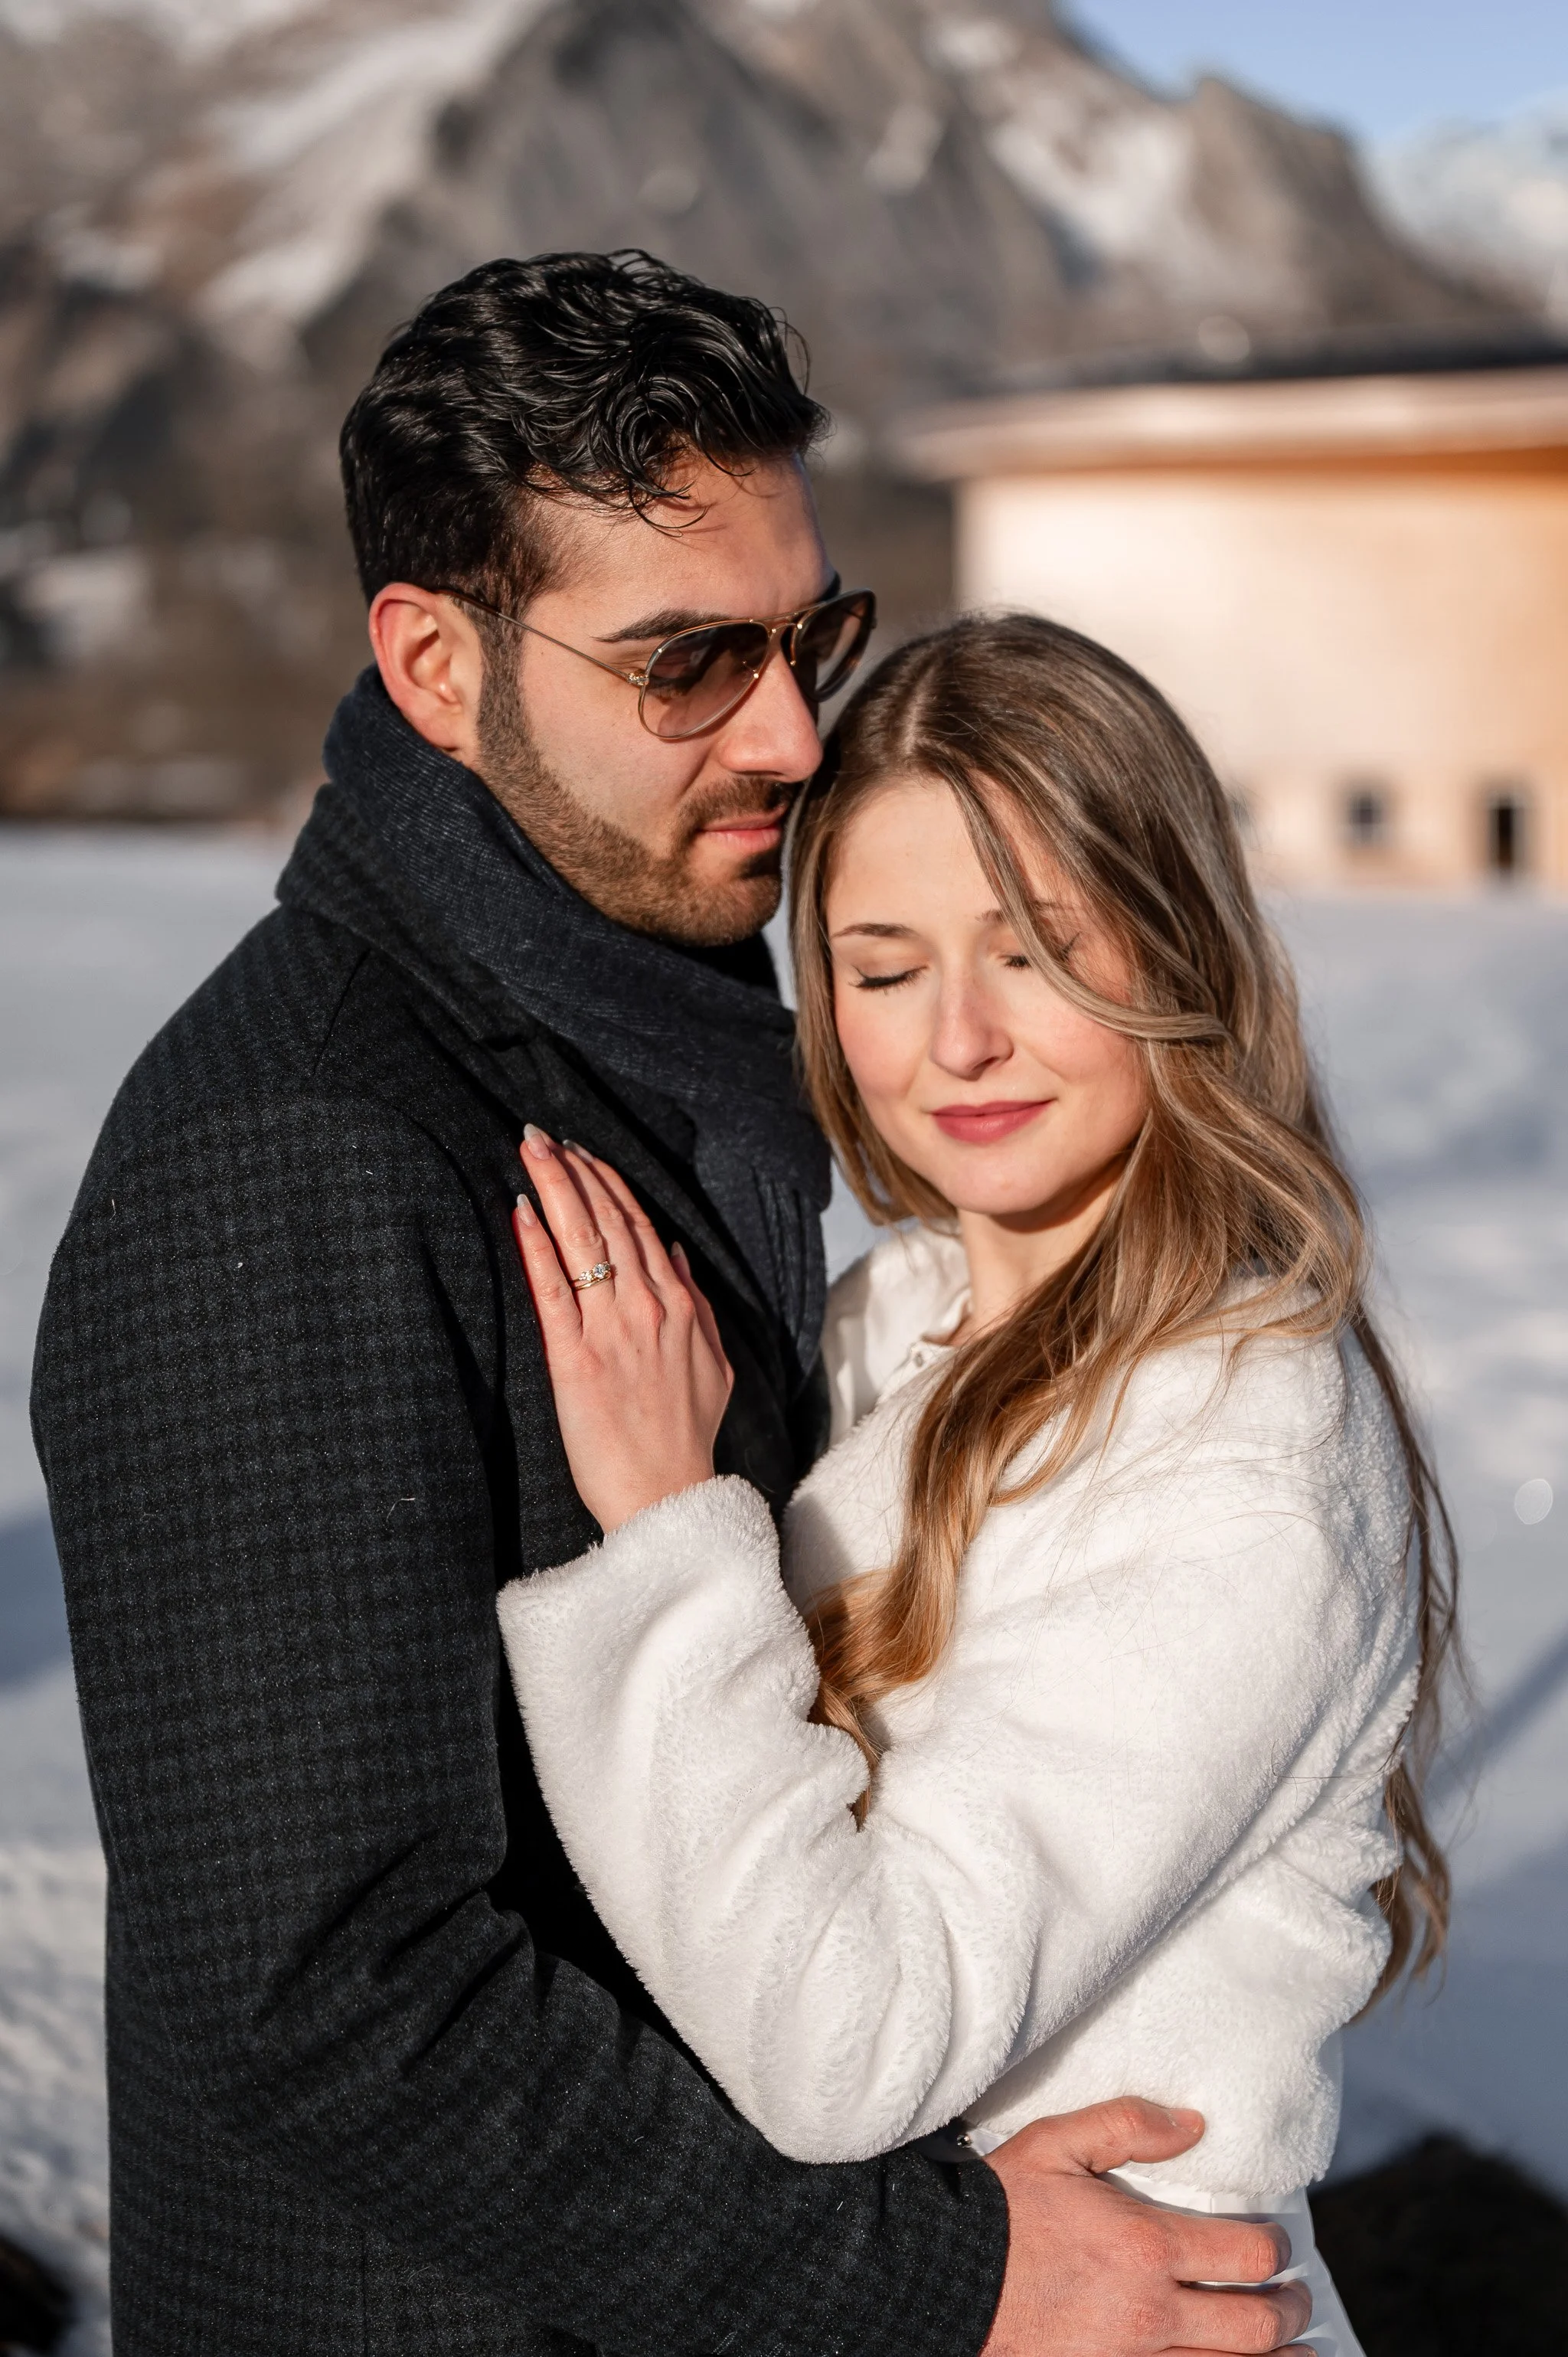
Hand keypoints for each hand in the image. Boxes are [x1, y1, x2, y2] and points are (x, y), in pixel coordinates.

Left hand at [513, 1128, 734, 1531]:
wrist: (667, 1495)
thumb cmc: (685, 1438)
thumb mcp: (712, 1366)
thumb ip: (695, 1306)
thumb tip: (675, 1255)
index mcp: (680, 1308)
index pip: (640, 1227)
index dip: (608, 1184)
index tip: (583, 1152)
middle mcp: (648, 1309)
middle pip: (609, 1222)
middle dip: (575, 1170)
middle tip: (541, 1132)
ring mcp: (612, 1331)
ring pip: (583, 1242)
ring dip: (556, 1189)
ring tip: (530, 1151)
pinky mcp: (576, 1359)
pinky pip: (553, 1290)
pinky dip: (537, 1246)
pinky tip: (521, 1209)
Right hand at [980, 2101, 1310, 2356]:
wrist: (941, 2281)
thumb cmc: (999, 2210)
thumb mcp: (1056, 2143)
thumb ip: (1129, 2124)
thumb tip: (1195, 2124)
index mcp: (1144, 2245)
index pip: (1247, 2253)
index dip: (1275, 2248)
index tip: (1277, 2245)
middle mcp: (1151, 2313)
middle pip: (1257, 2327)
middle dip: (1291, 2312)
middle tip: (1298, 2301)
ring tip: (1301, 2355)